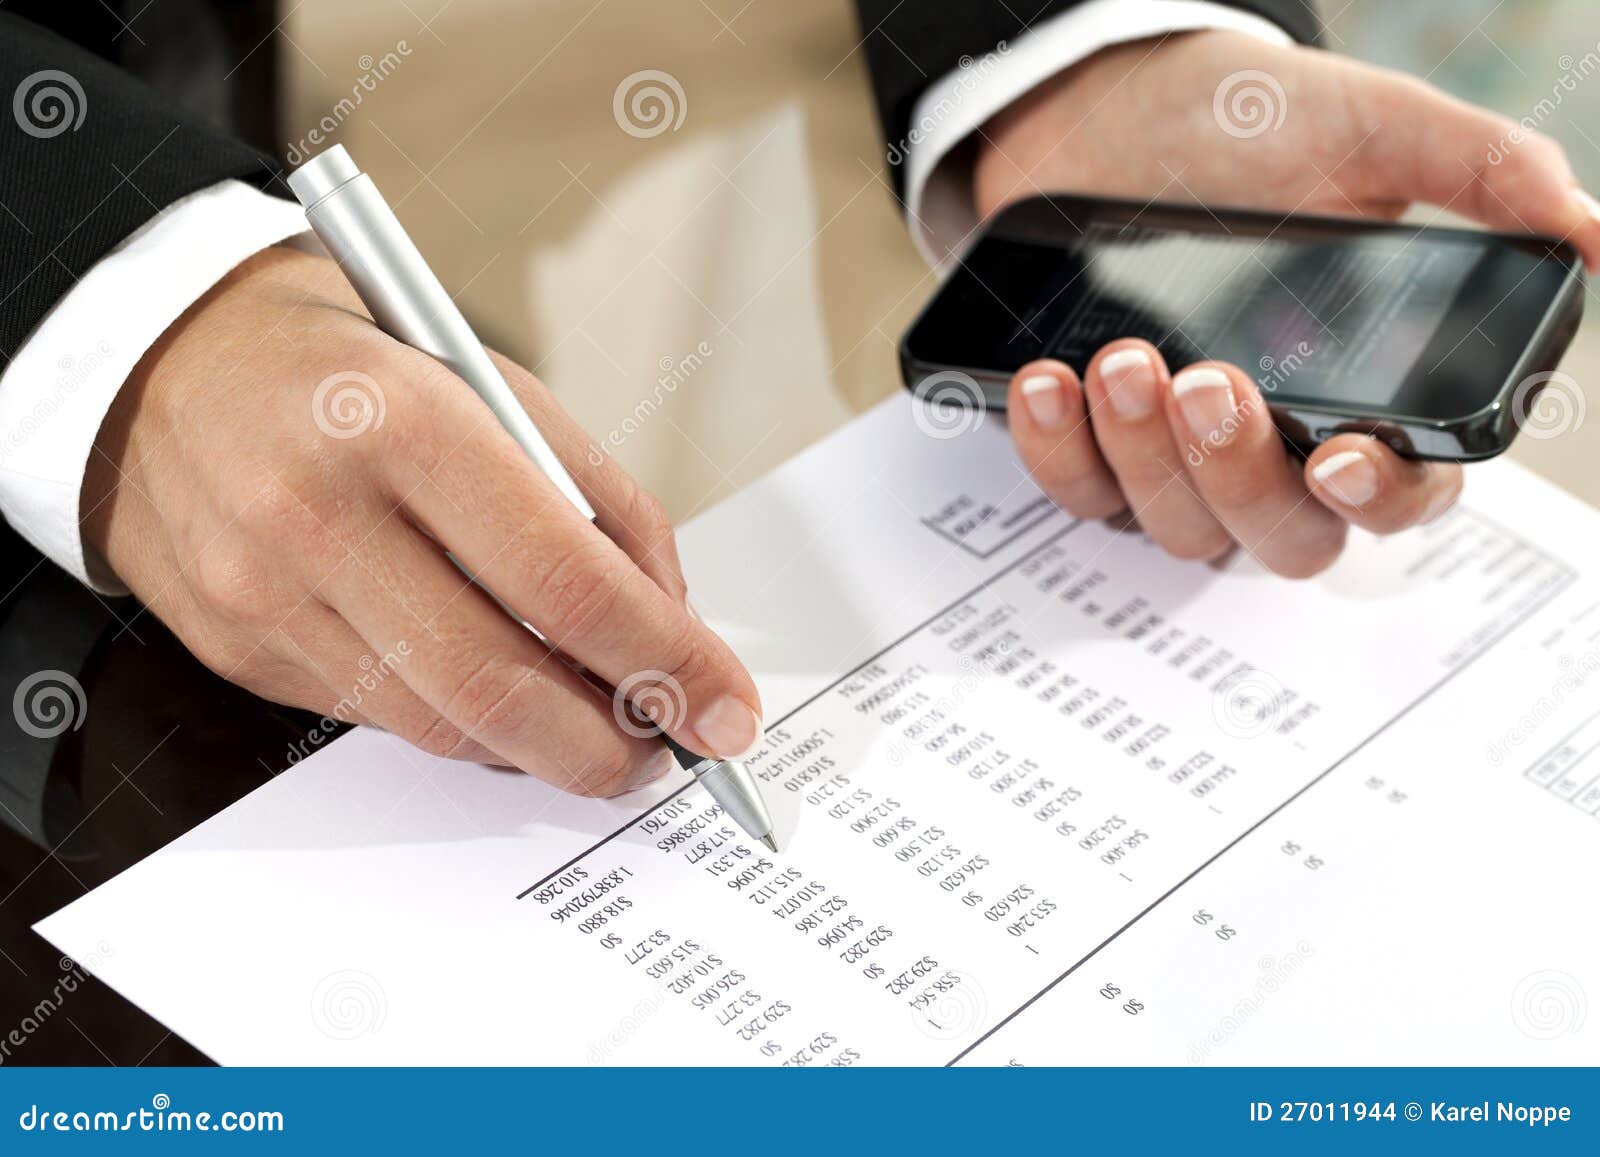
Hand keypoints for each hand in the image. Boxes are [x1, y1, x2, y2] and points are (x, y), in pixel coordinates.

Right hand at [83, 246, 763, 794]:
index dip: (664, 662)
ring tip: (598, 729)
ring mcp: (265, 593)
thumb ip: (598, 504)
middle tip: (666, 754)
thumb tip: (670, 624)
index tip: (724, 709)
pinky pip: (380, 718)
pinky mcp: (236, 650)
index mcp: (404, 423)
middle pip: (496, 683)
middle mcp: (319, 515)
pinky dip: (462, 723)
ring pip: (436, 722)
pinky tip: (500, 699)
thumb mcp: (498, 384)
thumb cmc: (360, 365)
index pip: (564, 582)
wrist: (173, 360)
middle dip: (607, 744)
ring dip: (540, 747)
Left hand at [974, 30, 1599, 575]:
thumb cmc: (1250, 128)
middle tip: (1206, 382)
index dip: (1379, 498)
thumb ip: (1479, 172)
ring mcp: (1182, 460)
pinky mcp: (1098, 448)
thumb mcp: (1370, 129)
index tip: (1339, 458)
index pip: (1401, 495)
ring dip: (1144, 455)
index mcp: (1369, 395)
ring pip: (1177, 525)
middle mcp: (1279, 449)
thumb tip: (1593, 232)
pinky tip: (1051, 379)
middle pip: (1280, 535)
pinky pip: (1079, 493)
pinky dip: (1060, 449)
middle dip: (1238, 473)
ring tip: (1126, 358)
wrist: (1116, 112)